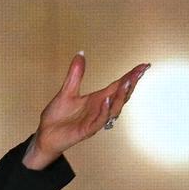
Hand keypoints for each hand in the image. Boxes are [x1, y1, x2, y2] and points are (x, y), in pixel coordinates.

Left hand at [26, 53, 147, 168]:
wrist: (45, 135)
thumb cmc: (57, 117)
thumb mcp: (67, 91)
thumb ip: (76, 74)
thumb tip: (80, 54)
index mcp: (97, 100)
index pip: (118, 86)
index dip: (131, 76)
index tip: (143, 66)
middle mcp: (99, 110)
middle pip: (121, 97)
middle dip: (131, 85)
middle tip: (139, 72)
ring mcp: (94, 120)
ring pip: (114, 109)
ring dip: (120, 97)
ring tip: (126, 83)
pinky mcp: (86, 130)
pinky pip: (99, 121)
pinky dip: (104, 111)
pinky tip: (107, 100)